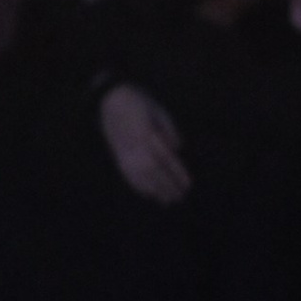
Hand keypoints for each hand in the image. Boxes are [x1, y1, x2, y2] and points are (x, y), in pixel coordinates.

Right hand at [100, 83, 190, 205]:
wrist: (112, 99)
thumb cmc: (141, 103)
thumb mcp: (159, 110)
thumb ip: (169, 129)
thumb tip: (178, 148)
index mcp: (145, 131)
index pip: (165, 157)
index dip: (177, 173)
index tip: (188, 185)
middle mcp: (133, 144)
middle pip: (153, 170)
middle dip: (168, 185)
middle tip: (181, 197)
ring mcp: (123, 150)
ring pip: (140, 175)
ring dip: (155, 189)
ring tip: (168, 201)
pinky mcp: (117, 154)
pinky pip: (127, 174)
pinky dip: (139, 186)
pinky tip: (149, 194)